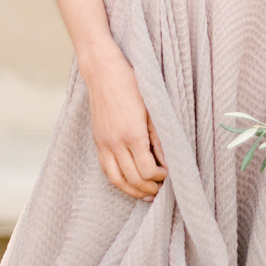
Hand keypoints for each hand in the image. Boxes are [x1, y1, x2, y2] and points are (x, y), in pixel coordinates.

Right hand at [83, 47, 167, 200]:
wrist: (103, 72)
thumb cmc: (132, 84)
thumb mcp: (153, 108)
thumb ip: (160, 137)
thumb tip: (168, 160)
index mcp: (132, 134)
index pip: (146, 170)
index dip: (159, 177)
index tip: (168, 173)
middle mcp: (115, 143)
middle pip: (133, 179)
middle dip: (149, 187)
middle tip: (162, 187)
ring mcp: (103, 144)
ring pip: (116, 180)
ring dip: (132, 190)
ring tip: (147, 193)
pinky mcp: (97, 142)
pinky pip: (106, 170)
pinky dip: (119, 180)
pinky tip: (129, 181)